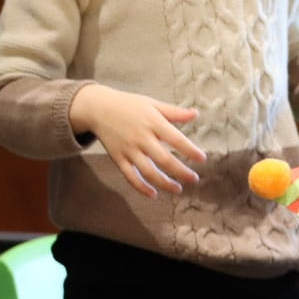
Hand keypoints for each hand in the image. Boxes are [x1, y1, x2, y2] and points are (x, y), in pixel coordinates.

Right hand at [69, 84, 203, 197]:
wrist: (97, 108)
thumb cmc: (127, 105)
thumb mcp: (151, 104)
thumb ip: (174, 112)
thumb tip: (196, 114)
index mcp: (152, 122)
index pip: (175, 139)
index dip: (189, 150)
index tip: (202, 159)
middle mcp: (141, 137)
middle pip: (164, 159)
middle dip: (181, 171)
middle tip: (194, 179)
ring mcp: (128, 149)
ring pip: (148, 171)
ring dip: (164, 182)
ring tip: (178, 189)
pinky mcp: (118, 158)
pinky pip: (130, 176)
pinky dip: (141, 187)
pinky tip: (153, 194)